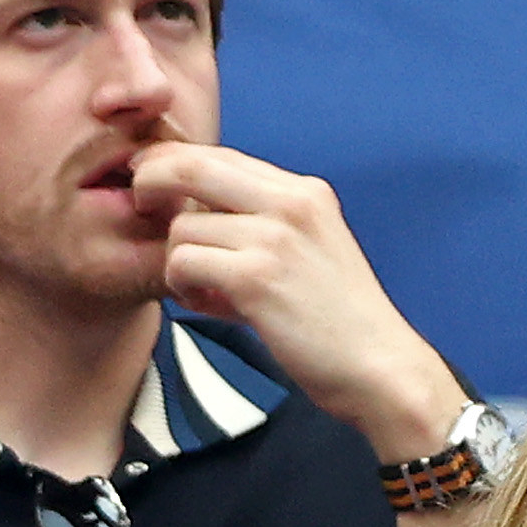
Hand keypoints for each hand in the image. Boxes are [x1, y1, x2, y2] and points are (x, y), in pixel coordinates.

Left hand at [126, 142, 468, 461]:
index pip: (219, 154)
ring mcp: (274, 238)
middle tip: (143, 210)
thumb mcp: (313, 251)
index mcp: (305, 193)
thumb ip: (262, 223)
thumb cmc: (344, 324)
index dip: (174, 166)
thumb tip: (193, 212)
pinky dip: (182, 288)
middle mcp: (291, 203)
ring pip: (181, 226)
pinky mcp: (256, 278)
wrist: (383, 371)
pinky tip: (208, 305)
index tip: (156, 188)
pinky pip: (182, 263)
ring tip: (205, 291)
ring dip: (178, 261)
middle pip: (187, 165)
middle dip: (150, 183)